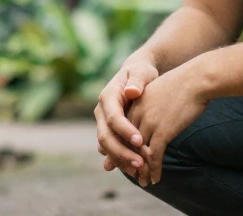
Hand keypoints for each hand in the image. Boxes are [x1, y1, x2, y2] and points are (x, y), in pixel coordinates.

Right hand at [94, 56, 159, 183]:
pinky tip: (134, 171)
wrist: (136, 77)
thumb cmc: (141, 73)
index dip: (125, 130)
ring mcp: (103, 124)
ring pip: (106, 147)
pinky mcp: (109, 132)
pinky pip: (111, 149)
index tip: (140, 140)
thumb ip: (137, 80)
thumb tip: (131, 91)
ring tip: (139, 170)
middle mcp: (101, 112)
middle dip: (121, 152)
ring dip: (120, 160)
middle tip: (140, 163)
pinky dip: (121, 161)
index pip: (113, 117)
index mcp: (107, 97)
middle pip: (105, 136)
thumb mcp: (141, 71)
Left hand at [126, 61, 210, 184]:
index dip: (122, 146)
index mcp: (134, 104)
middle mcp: (137, 114)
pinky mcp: (162, 131)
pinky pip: (154, 157)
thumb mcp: (158, 92)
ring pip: (137, 153)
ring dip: (140, 170)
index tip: (125, 158)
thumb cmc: (182, 84)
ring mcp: (148, 123)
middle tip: (132, 174)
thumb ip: (150, 105)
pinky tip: (156, 179)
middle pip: (125, 144)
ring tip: (143, 181)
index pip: (121, 131)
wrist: (197, 79)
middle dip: (127, 162)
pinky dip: (154, 170)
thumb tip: (152, 114)